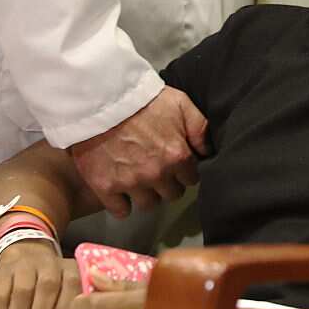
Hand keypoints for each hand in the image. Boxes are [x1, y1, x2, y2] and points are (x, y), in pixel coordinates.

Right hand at [0, 243, 80, 308]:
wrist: (24, 259)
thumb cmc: (48, 287)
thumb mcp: (65, 292)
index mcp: (68, 268)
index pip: (72, 285)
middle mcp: (48, 263)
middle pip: (47, 287)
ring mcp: (23, 265)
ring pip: (23, 291)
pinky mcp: (0, 273)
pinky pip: (0, 295)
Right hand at [70, 86, 207, 217]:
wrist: (100, 98)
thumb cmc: (142, 99)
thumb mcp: (180, 103)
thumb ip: (200, 128)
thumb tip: (207, 152)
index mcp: (177, 155)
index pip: (191, 179)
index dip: (184, 171)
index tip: (175, 165)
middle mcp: (156, 173)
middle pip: (171, 195)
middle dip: (167, 184)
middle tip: (157, 170)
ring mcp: (130, 182)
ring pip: (148, 205)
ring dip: (146, 195)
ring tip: (139, 180)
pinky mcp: (105, 186)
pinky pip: (121, 211)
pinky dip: (121, 205)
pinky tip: (121, 193)